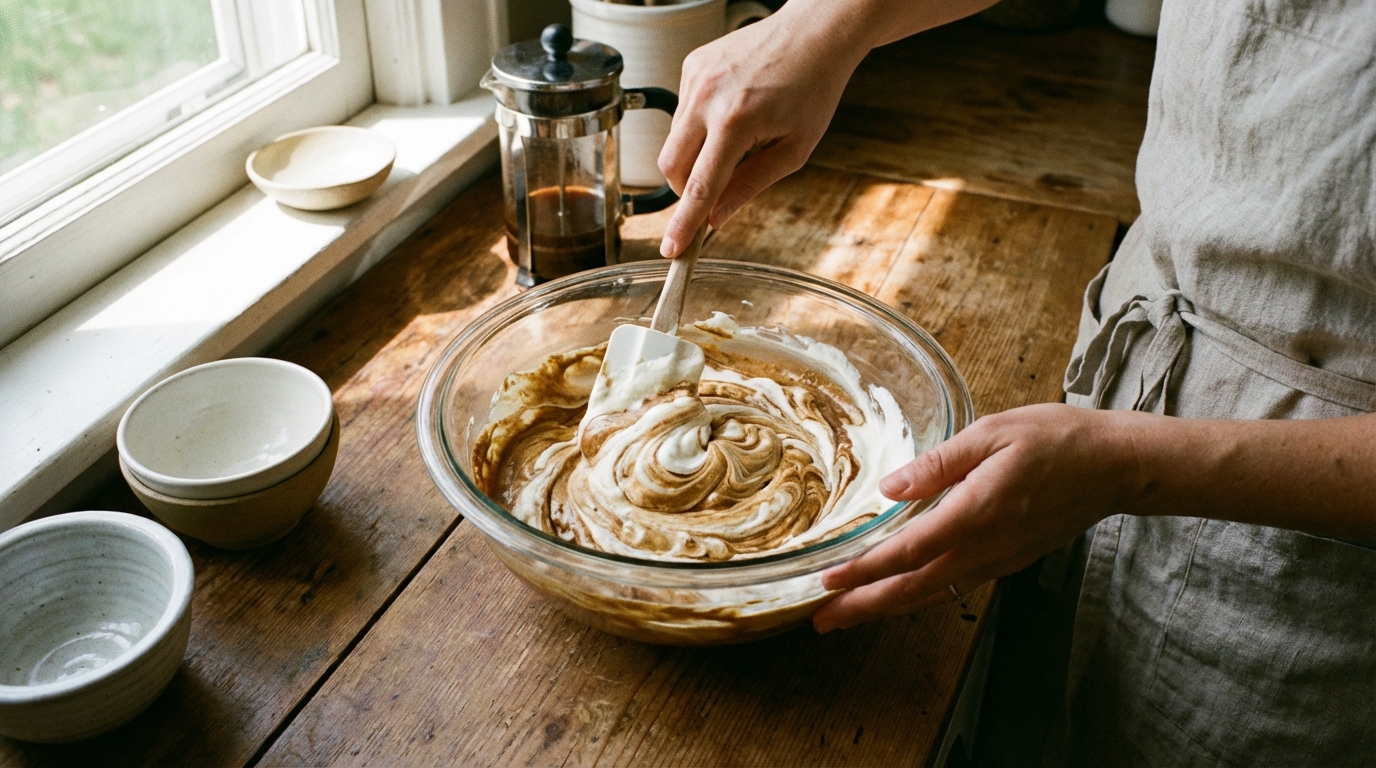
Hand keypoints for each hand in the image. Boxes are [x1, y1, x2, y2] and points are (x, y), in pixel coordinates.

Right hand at [656, 5, 867, 256]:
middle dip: (687, 188)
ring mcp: (695, 78)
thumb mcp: (794, 150)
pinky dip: (700, 125)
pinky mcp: (692, 65)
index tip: (671, 249)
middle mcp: (706, 97)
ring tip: (739, 136)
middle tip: (720, 187)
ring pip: (674, 139)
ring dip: (697, 153)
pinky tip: (733, 111)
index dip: (684, 223)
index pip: (699, 186)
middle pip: (670, 166)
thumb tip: (717, 218)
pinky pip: (682, 112)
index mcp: (735, 122)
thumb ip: (750, 186)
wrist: (815, 33)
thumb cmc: (813, 89)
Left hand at [812, 403, 1139, 632]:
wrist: (1114, 466)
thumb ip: (937, 464)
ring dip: (885, 607)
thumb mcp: (991, 432)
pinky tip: (895, 594)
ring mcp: (997, 559)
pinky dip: (916, 596)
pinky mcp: (1006, 560)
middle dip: (863, 607)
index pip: (909, 551)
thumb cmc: (1054, 439)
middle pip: (913, 588)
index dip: (865, 569)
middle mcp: (986, 547)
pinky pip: (952, 587)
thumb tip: (890, 489)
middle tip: (819, 621)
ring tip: (845, 616)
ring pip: (931, 594)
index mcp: (978, 512)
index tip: (827, 580)